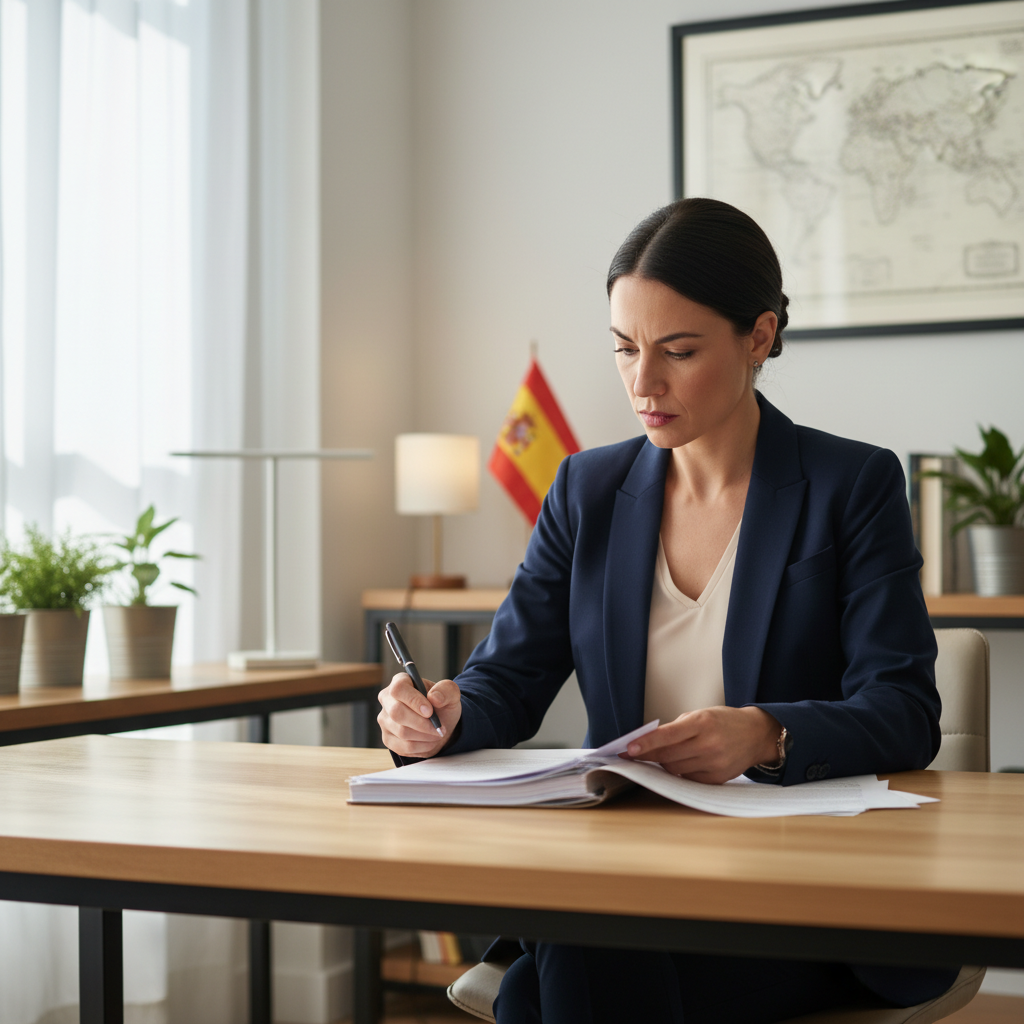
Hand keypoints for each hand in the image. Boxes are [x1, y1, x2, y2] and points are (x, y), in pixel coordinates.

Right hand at [378, 672, 461, 758]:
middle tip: (438, 727)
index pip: (398, 689)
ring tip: (437, 733)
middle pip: (396, 713)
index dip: (413, 700)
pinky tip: (429, 740)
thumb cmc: (442, 705)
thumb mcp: (451, 693)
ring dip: (425, 735)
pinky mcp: (388, 738)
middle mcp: (387, 699)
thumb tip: (434, 697)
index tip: (430, 712)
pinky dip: (422, 746)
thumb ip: (446, 690)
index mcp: (400, 681)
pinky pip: (403, 746)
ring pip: (401, 732)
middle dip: (421, 723)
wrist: (439, 724)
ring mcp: (385, 719)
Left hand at [622, 706, 780, 784]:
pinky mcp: (717, 778)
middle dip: (647, 756)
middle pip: (667, 756)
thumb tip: (648, 741)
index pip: (667, 735)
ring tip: (664, 755)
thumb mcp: (700, 715)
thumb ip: (676, 728)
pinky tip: (683, 762)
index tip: (629, 748)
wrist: (755, 734)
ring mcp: (714, 763)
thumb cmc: (724, 721)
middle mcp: (709, 744)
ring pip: (675, 769)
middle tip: (634, 754)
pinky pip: (687, 778)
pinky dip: (680, 771)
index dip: (646, 743)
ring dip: (664, 763)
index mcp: (702, 723)